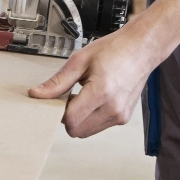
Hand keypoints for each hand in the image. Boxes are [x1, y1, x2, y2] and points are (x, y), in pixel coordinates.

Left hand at [27, 28, 154, 137]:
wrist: (141, 48)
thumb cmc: (114, 49)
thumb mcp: (80, 60)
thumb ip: (58, 81)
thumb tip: (37, 94)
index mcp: (102, 92)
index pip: (70, 120)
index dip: (59, 110)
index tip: (60, 97)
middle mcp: (113, 108)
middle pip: (77, 131)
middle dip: (69, 117)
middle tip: (72, 95)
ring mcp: (120, 115)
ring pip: (87, 132)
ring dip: (80, 119)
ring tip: (85, 95)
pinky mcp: (124, 118)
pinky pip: (99, 127)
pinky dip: (91, 117)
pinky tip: (96, 98)